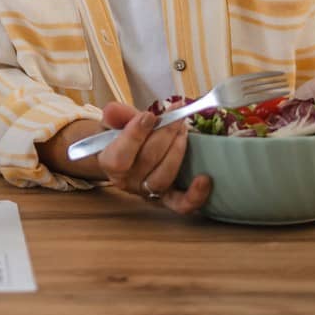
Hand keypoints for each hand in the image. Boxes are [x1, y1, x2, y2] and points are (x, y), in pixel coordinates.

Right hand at [90, 102, 211, 215]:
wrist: (125, 159)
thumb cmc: (122, 139)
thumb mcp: (115, 123)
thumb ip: (117, 116)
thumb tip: (113, 110)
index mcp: (109, 164)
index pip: (120, 156)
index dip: (135, 135)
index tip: (150, 115)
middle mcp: (127, 182)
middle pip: (148, 160)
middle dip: (165, 133)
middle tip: (176, 115)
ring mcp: (148, 192)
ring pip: (164, 177)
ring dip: (177, 151)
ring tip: (184, 130)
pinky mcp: (168, 200)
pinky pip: (181, 204)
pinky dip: (195, 194)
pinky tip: (205, 179)